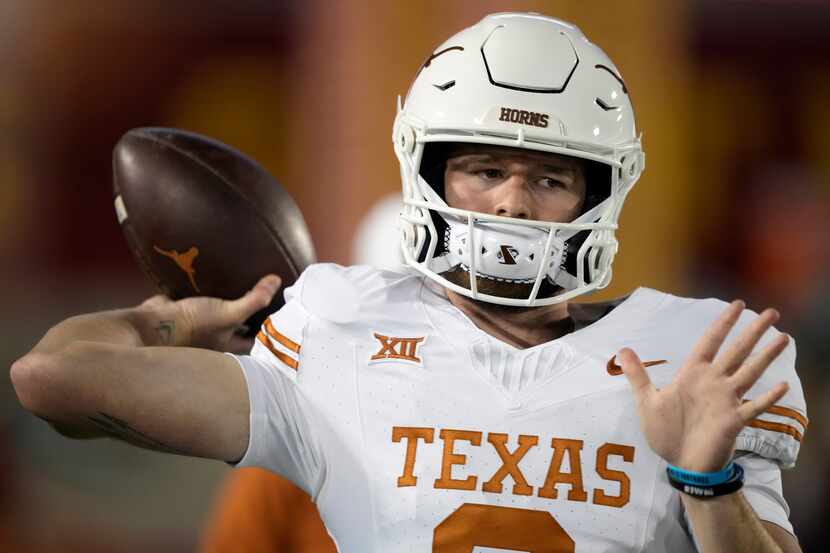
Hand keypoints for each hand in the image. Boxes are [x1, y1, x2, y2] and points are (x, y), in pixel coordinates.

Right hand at [139, 275, 280, 353]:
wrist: (150, 325)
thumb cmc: (192, 327)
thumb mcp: (229, 313)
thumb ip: (254, 300)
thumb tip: (277, 281)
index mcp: (230, 348)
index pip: (257, 341)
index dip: (271, 332)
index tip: (285, 316)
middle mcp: (217, 340)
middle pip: (240, 329)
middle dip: (253, 317)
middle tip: (269, 297)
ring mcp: (200, 328)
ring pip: (222, 315)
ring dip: (231, 304)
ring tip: (248, 284)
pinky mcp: (185, 313)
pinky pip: (203, 303)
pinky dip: (210, 294)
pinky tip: (218, 279)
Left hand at [618, 300, 789, 471]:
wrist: (681, 464)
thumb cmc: (666, 432)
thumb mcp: (646, 400)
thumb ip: (637, 375)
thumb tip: (622, 349)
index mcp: (693, 374)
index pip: (710, 341)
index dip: (724, 323)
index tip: (738, 304)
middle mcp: (713, 383)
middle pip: (736, 351)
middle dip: (753, 332)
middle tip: (773, 312)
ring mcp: (726, 401)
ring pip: (750, 372)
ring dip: (766, 356)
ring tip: (784, 338)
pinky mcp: (734, 421)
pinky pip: (754, 407)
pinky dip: (768, 397)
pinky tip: (782, 385)